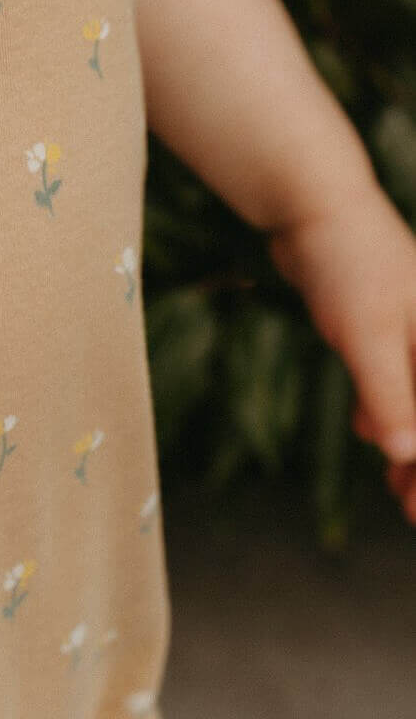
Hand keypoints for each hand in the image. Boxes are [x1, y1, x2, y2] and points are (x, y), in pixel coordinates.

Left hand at [268, 174, 415, 523]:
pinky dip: (389, 413)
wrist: (312, 208)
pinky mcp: (388, 332)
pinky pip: (400, 386)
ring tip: (396, 493)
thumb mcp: (368, 337)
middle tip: (408, 509)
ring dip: (411, 446)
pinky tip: (368, 428)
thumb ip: (392, 395)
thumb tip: (407, 454)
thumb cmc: (349, 262)